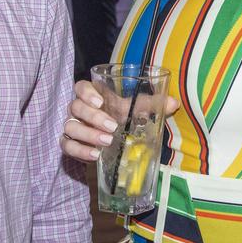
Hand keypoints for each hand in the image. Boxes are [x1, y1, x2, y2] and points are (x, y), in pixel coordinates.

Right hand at [60, 80, 179, 162]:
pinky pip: (67, 146)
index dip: (86, 93)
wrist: (113, 143)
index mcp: (92, 97)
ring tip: (107, 142)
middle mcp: (78, 110)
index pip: (80, 87)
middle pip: (75, 107)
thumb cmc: (123, 119)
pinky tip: (95, 155)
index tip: (100, 102)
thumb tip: (173, 103)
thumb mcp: (136, 111)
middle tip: (112, 127)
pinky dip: (80, 150)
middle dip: (93, 117)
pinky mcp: (71, 145)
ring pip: (71, 127)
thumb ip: (152, 105)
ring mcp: (73, 127)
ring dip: (88, 135)